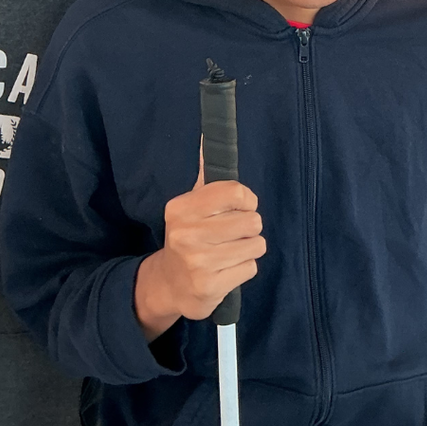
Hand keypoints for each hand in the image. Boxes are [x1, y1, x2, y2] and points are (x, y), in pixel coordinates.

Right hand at [135, 158, 264, 340]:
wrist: (169, 284)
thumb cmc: (190, 235)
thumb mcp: (192, 203)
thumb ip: (205, 174)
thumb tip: (208, 137)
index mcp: (182, 208)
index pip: (236, 192)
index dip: (247, 200)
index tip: (240, 207)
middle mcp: (187, 234)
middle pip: (252, 220)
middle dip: (250, 227)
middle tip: (233, 233)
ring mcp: (198, 263)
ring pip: (256, 245)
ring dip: (249, 248)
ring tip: (230, 251)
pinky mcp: (210, 287)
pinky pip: (251, 268)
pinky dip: (244, 268)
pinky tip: (226, 269)